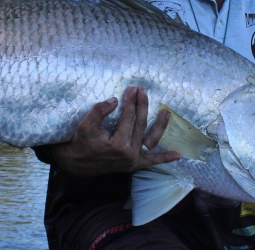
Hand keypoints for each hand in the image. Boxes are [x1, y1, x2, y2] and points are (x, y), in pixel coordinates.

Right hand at [49, 86, 180, 176]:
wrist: (76, 164)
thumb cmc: (80, 143)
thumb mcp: (86, 125)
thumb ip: (100, 111)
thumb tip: (115, 100)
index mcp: (118, 144)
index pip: (129, 118)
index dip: (131, 102)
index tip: (132, 89)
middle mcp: (129, 153)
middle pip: (140, 124)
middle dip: (142, 106)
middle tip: (142, 91)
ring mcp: (133, 160)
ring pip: (150, 140)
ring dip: (160, 126)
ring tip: (166, 112)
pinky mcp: (134, 165)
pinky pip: (152, 161)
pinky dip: (164, 159)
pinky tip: (178, 155)